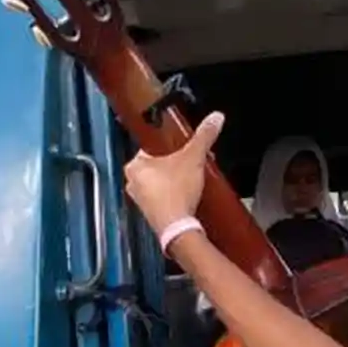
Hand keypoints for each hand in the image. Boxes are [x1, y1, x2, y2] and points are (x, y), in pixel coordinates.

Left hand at [124, 111, 224, 234]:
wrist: (177, 228)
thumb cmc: (176, 194)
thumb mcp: (193, 158)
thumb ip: (204, 136)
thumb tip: (215, 118)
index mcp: (134, 165)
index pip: (150, 147)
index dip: (169, 147)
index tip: (182, 149)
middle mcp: (132, 183)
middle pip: (156, 165)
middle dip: (173, 164)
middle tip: (189, 163)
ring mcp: (140, 200)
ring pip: (158, 182)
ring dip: (173, 180)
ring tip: (190, 179)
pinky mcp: (150, 214)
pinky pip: (161, 198)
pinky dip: (172, 195)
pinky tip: (186, 196)